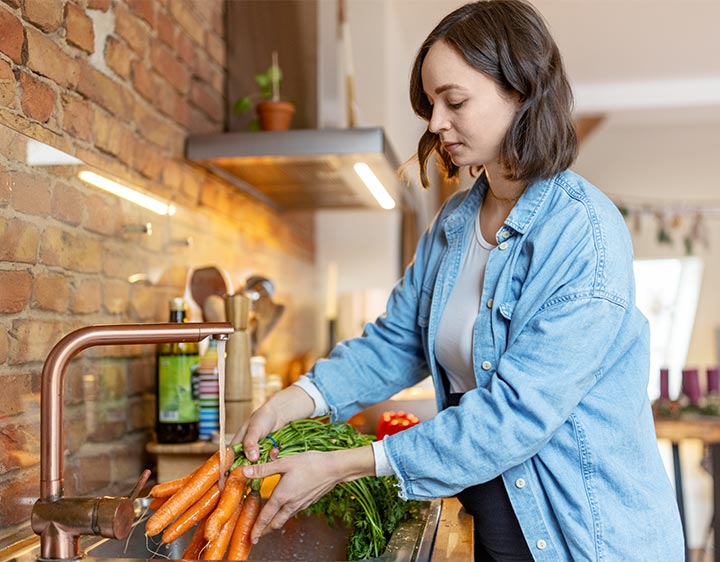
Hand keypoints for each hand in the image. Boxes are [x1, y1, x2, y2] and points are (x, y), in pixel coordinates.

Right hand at [231, 384, 314, 461]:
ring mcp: (257, 454)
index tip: (237, 476)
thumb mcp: (254, 429)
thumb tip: (251, 458)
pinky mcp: (267, 455)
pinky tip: (276, 450)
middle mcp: (245, 451)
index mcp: (236, 444)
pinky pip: (268, 462)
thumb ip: (250, 443)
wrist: (279, 414)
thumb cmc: (262, 418)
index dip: (231, 469)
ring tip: (272, 451)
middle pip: (244, 466)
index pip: (230, 460)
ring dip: (265, 462)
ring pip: (257, 465)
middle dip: (252, 468)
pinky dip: (272, 457)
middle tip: (260, 465)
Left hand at [242, 445, 375, 542]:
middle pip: (275, 523)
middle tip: (257, 535)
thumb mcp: (284, 463)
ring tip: (269, 523)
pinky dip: (286, 514)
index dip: (257, 528)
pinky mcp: (309, 501)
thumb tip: (245, 471)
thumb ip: (263, 469)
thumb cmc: (310, 463)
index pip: (265, 516)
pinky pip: (294, 512)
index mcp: (282, 496)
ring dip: (275, 523)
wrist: (334, 468)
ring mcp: (301, 504)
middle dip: (265, 530)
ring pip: (285, 518)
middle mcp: (291, 504)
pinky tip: (286, 507)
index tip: (251, 537)